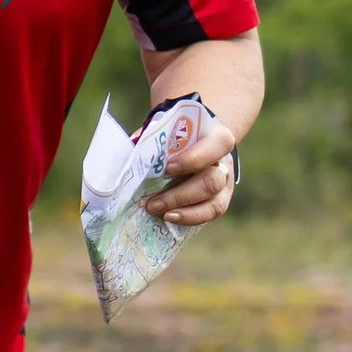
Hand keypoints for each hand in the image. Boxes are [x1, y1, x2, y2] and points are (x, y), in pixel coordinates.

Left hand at [145, 112, 240, 230]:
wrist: (191, 146)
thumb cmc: (175, 138)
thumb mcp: (166, 134)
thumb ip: (154, 143)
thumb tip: (126, 158)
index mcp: (215, 138)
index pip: (218, 144)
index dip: (195, 158)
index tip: (169, 168)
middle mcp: (224, 162)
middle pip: (212, 180)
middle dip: (180, 194)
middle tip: (152, 201)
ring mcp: (224, 184)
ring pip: (215, 202)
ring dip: (184, 210)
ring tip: (157, 211)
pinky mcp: (220, 201)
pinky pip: (211, 213)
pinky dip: (190, 218)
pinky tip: (169, 218)